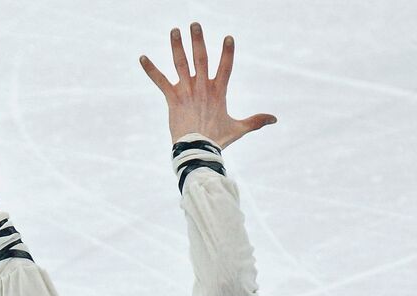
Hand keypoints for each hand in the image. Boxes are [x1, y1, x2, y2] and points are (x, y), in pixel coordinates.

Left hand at [139, 22, 276, 148]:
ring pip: (181, 64)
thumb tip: (274, 119)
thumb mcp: (238, 129)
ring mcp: (186, 91)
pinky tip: (142, 57)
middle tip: (195, 24)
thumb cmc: (217, 140)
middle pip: (200, 58)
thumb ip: (255, 121)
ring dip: (177, 46)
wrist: (197, 150)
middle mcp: (202, 87)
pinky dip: (151, 69)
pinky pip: (160, 80)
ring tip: (175, 30)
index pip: (225, 67)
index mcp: (218, 92)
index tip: (228, 37)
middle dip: (198, 40)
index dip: (227, 52)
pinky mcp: (173, 98)